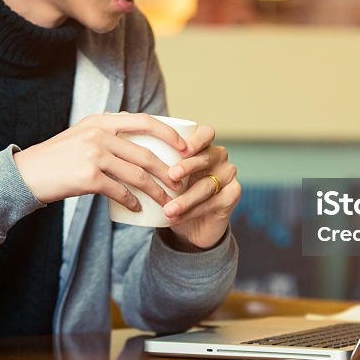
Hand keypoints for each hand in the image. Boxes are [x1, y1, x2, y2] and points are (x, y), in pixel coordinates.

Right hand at [13, 113, 188, 210]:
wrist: (25, 174)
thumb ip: (107, 134)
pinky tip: (138, 208)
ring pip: (137, 175)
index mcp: (101, 120)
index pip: (144, 121)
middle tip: (182, 183)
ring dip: (156, 191)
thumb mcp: (82, 135)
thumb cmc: (57, 158)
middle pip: (146, 153)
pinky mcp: (88, 176)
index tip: (186, 148)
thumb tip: (139, 142)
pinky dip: (132, 201)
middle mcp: (99, 133)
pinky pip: (120, 191)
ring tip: (167, 202)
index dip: (169, 134)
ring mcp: (94, 154)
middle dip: (169, 171)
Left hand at [162, 125, 240, 250]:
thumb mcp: (160, 174)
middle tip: (171, 175)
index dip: (196, 140)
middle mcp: (219, 157)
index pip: (206, 134)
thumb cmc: (172, 193)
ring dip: (186, 198)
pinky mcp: (233, 195)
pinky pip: (213, 202)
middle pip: (206, 158)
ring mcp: (228, 176)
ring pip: (208, 184)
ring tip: (167, 209)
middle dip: (188, 166)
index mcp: (203, 146)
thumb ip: (150, 156)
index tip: (181, 150)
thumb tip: (127, 131)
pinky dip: (192, 211)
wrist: (189, 227)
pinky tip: (176, 218)